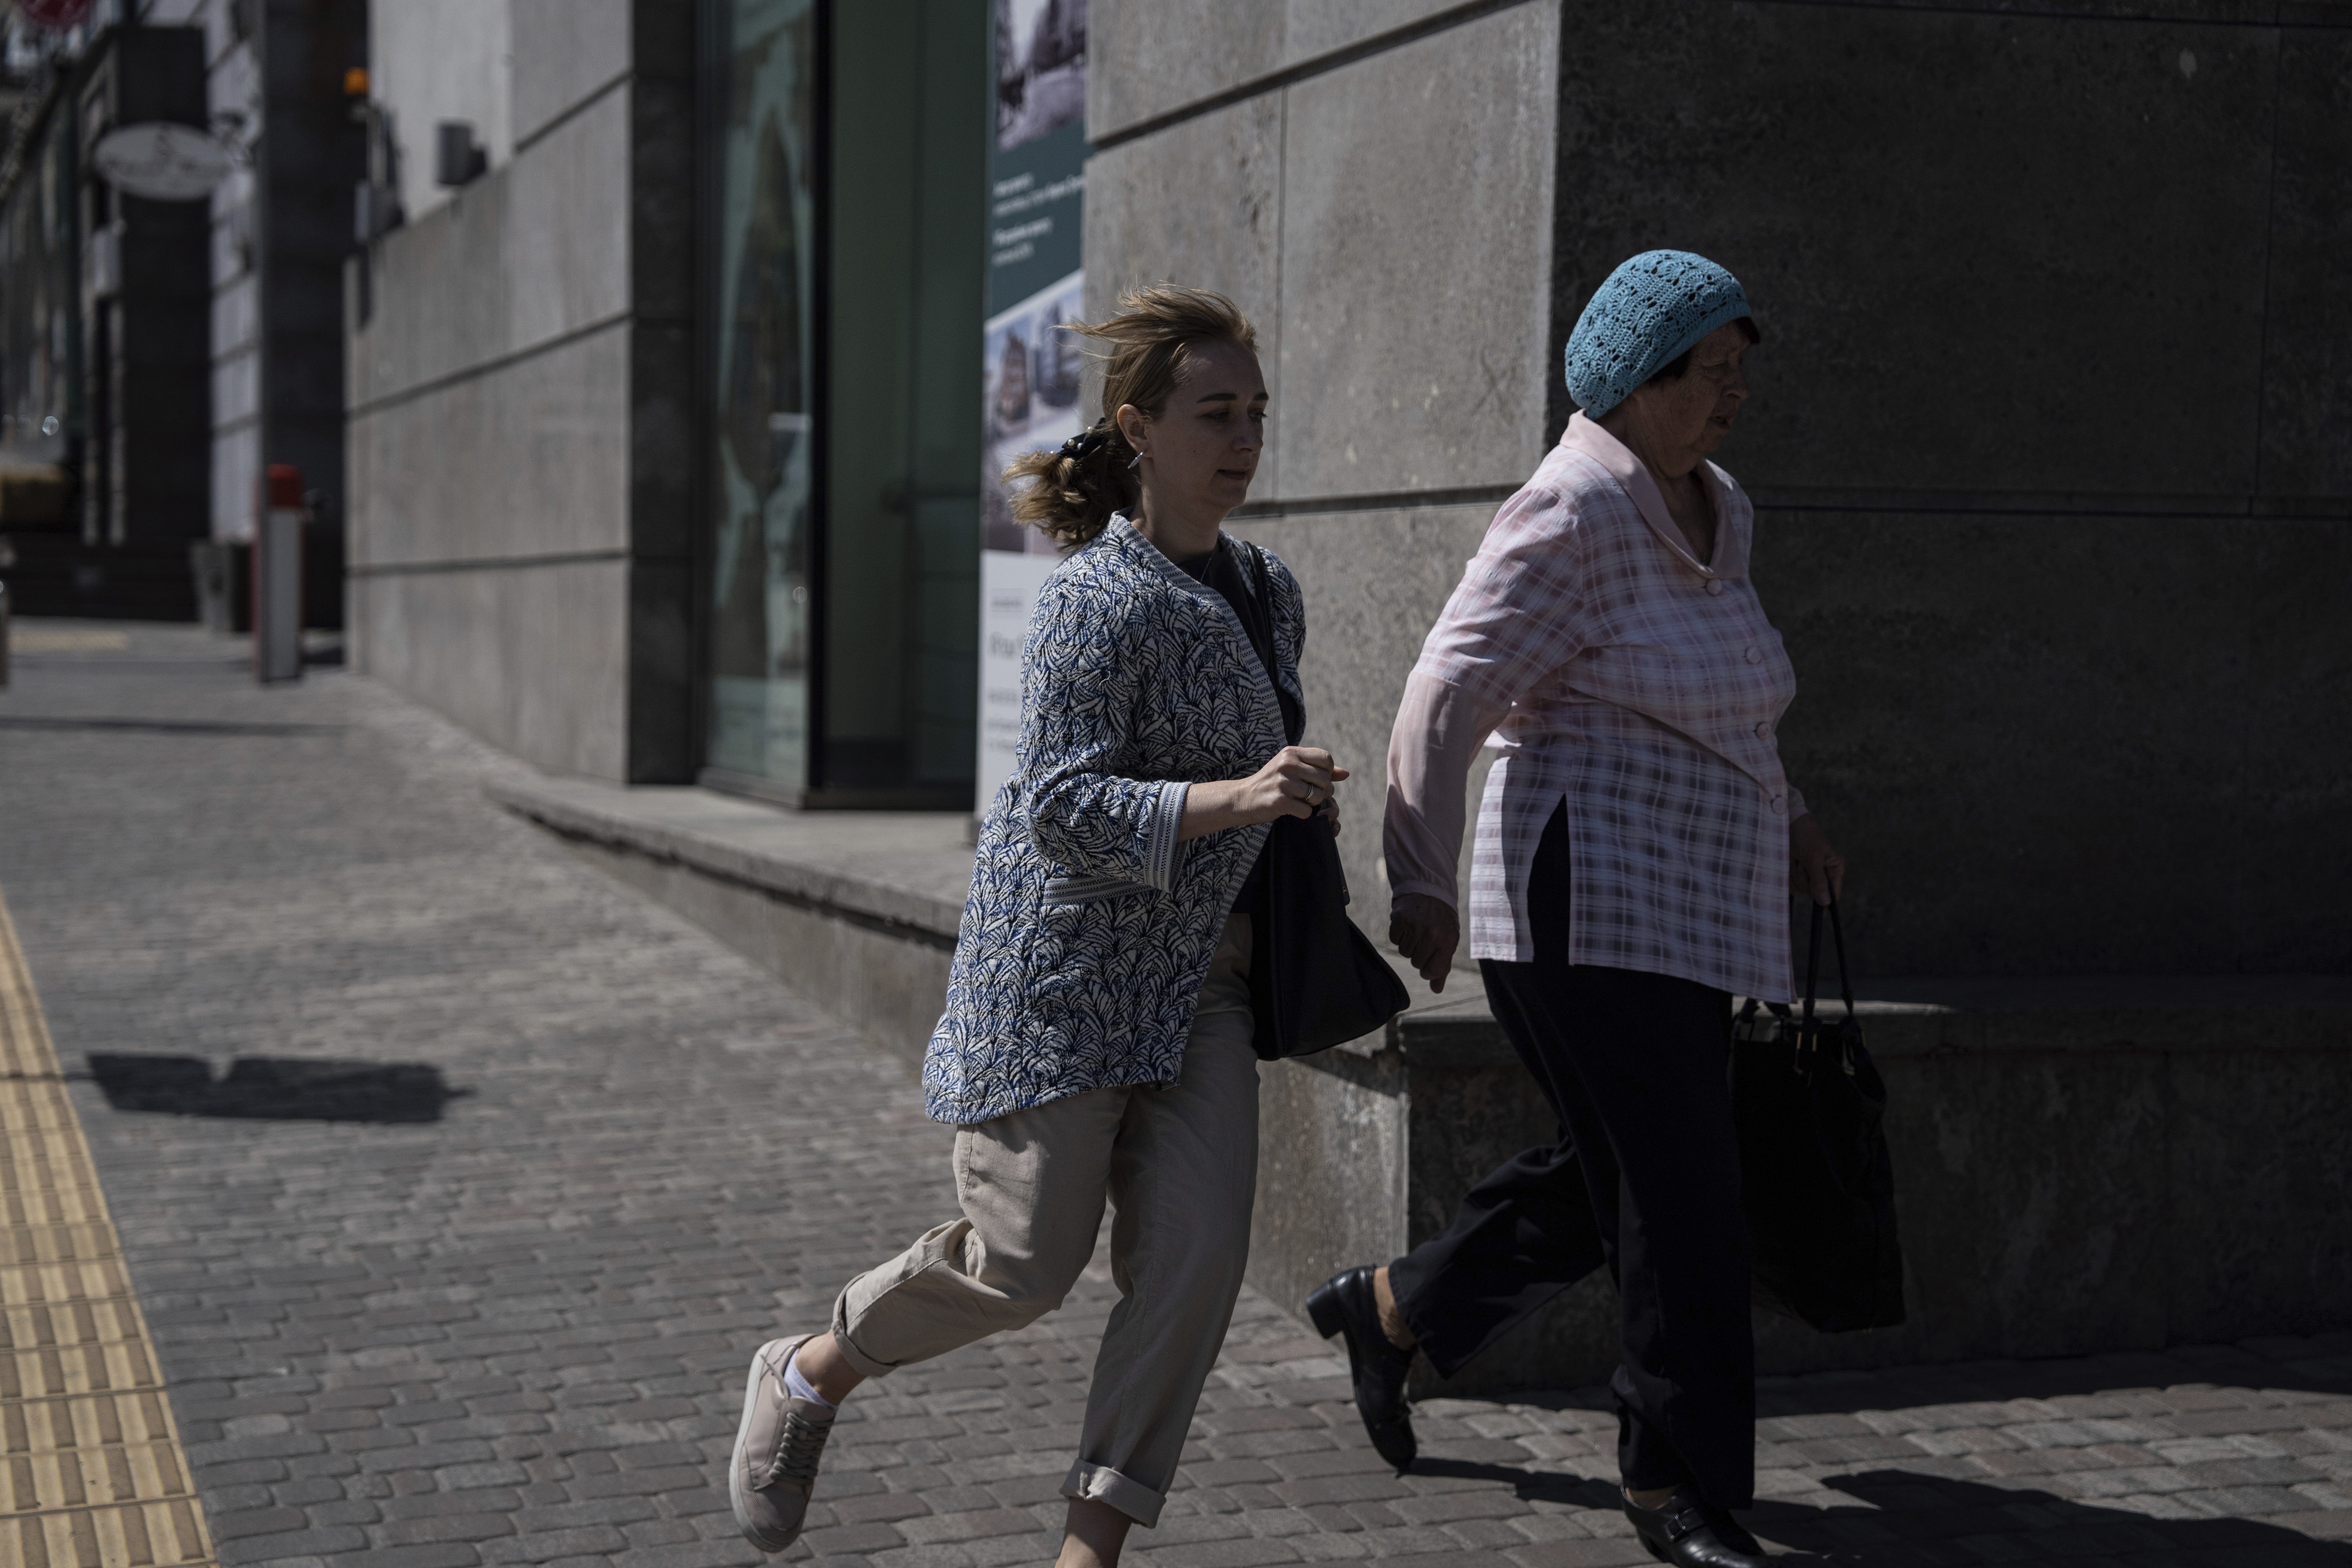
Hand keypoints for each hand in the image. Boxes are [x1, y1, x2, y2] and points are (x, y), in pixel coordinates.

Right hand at [1177, 747, 1348, 840]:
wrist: (1242, 798)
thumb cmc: (1271, 783)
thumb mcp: (1292, 769)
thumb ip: (1318, 769)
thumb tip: (1345, 773)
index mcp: (1291, 753)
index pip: (1326, 759)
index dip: (1327, 772)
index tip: (1315, 779)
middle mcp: (1287, 764)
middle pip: (1325, 780)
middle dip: (1322, 791)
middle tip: (1308, 794)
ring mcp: (1282, 782)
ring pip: (1317, 796)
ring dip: (1311, 804)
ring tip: (1297, 801)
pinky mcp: (1279, 800)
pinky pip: (1307, 811)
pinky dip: (1303, 814)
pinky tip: (1291, 809)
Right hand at [1389, 892, 1459, 992]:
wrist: (1430, 890)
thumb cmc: (1441, 920)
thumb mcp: (1448, 941)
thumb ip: (1443, 966)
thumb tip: (1436, 990)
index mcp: (1448, 940)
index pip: (1432, 971)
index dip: (1429, 970)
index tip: (1429, 963)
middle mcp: (1432, 933)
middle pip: (1416, 963)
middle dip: (1419, 954)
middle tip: (1425, 938)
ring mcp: (1415, 925)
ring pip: (1404, 952)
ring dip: (1409, 944)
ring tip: (1417, 929)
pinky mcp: (1400, 917)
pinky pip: (1394, 939)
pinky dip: (1399, 934)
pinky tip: (1408, 924)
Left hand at [1789, 812, 1844, 905]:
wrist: (1787, 825)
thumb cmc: (1806, 836)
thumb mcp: (1813, 857)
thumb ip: (1819, 880)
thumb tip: (1826, 902)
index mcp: (1834, 869)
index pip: (1833, 893)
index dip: (1826, 901)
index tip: (1820, 912)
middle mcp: (1823, 875)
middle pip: (1814, 893)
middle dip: (1804, 878)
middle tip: (1801, 862)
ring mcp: (1808, 876)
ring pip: (1800, 889)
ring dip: (1794, 875)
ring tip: (1795, 859)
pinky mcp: (1795, 875)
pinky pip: (1789, 884)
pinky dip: (1786, 875)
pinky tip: (1789, 862)